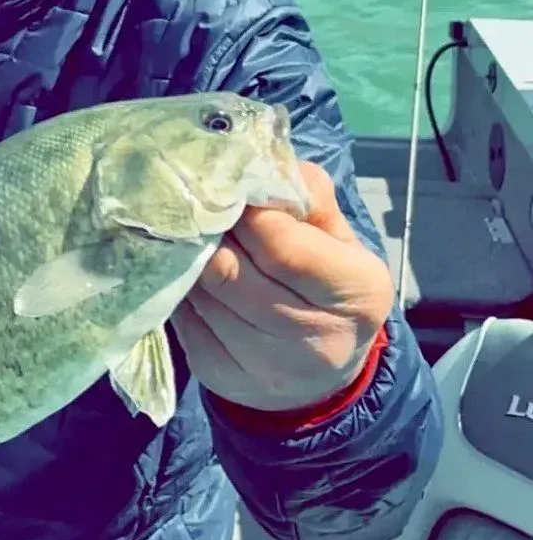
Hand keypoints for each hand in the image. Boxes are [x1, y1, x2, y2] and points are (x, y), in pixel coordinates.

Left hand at [171, 162, 392, 415]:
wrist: (321, 375)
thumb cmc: (329, 287)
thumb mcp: (338, 237)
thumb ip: (307, 196)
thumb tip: (259, 162)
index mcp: (356, 294)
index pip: (282, 246)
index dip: (249, 213)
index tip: (236, 192)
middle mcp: (315, 341)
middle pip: (231, 270)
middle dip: (212, 232)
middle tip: (203, 208)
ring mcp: (264, 369)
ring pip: (202, 292)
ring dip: (192, 258)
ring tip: (196, 238)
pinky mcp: (220, 377)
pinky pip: (184, 317)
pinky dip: (185, 288)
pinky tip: (194, 275)